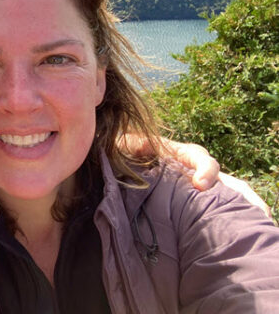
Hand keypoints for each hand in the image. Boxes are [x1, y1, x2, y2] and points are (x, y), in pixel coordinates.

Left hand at [120, 134, 270, 217]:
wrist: (117, 163)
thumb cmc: (122, 152)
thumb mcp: (125, 145)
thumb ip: (133, 144)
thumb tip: (142, 145)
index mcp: (180, 156)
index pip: (200, 158)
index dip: (204, 169)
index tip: (199, 185)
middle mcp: (195, 172)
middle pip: (226, 180)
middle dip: (244, 195)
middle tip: (258, 212)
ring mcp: (200, 191)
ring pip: (230, 197)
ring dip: (247, 208)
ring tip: (263, 224)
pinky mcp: (197, 207)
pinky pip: (220, 212)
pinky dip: (235, 220)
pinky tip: (247, 236)